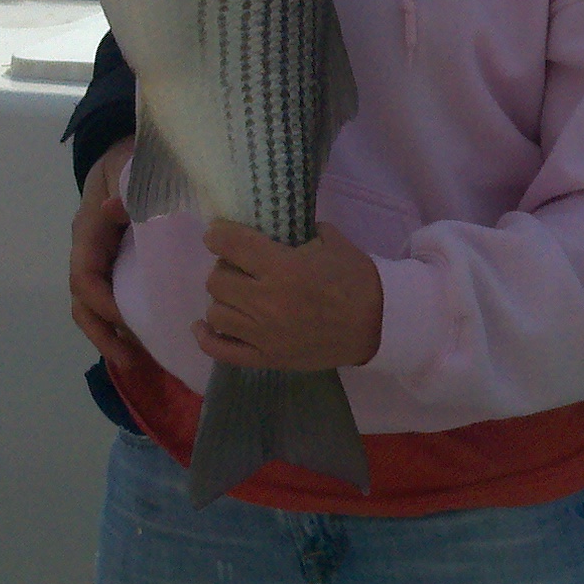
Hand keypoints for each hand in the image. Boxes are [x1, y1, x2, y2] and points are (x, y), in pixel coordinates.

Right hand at [70, 137, 144, 380]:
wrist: (127, 152)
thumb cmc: (131, 161)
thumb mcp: (130, 168)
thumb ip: (125, 188)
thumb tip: (112, 209)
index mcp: (89, 231)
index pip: (85, 275)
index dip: (102, 301)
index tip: (127, 319)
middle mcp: (89, 251)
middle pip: (83, 301)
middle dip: (102, 333)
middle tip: (128, 361)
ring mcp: (101, 261)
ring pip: (94, 307)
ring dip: (110, 336)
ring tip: (135, 363)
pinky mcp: (117, 266)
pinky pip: (114, 299)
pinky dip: (124, 324)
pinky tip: (145, 343)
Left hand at [196, 219, 385, 371]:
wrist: (377, 325)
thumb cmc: (356, 280)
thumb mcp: (333, 242)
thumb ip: (300, 231)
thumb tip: (275, 226)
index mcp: (283, 268)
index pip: (231, 245)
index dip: (217, 235)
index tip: (217, 234)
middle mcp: (266, 301)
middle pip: (217, 279)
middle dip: (224, 267)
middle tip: (239, 266)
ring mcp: (263, 334)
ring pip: (215, 312)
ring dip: (222, 298)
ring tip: (236, 294)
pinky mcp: (266, 358)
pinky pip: (221, 350)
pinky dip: (206, 336)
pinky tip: (205, 325)